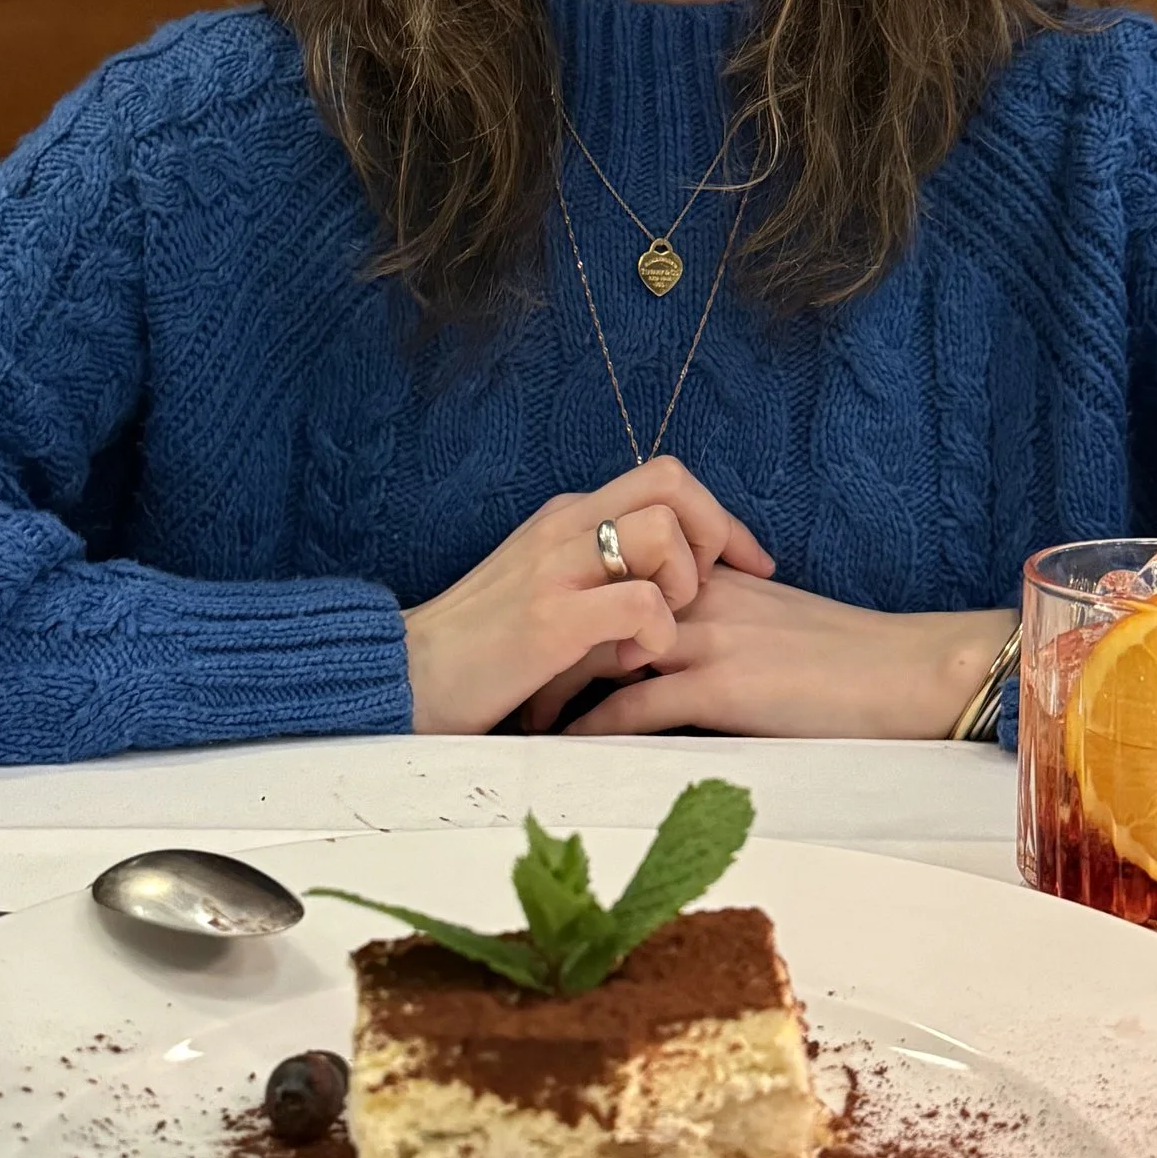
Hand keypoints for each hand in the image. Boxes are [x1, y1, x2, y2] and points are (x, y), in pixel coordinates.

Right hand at [404, 460, 775, 735]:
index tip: (749, 564)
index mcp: (567, 517)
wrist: (407, 677)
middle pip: (674, 483)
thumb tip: (676, 609)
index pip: (666, 480)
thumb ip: (611, 593)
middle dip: (715, 534)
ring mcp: (556, 566)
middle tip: (710, 594)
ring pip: (663, 531)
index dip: (721, 518)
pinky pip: (641, 600)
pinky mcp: (551, 617)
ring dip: (682, 585)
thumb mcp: (553, 603)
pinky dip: (657, 633)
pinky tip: (633, 662)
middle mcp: (564, 526)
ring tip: (657, 632)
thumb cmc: (482, 651)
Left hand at [528, 567, 1012, 739]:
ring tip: (520, 718)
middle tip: (511, 679)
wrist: (908, 672)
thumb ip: (723, 618)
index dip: (575, 604)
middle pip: (598, 606)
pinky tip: (565, 746)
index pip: (623, 573)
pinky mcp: (723, 686)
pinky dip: (592, 727)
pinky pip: (636, 707)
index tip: (540, 634)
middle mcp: (703, 597)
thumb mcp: (776, 620)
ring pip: (604, 651)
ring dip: (555, 687)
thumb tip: (678, 644)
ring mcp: (710, 640)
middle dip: (549, 643)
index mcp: (715, 577)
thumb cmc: (851, 657)